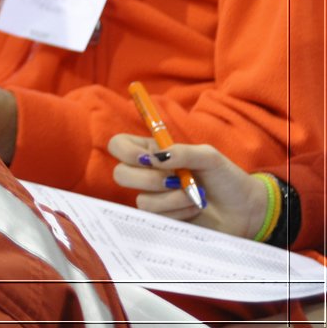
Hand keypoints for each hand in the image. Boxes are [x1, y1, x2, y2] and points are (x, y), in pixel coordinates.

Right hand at [107, 135, 268, 236]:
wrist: (246, 211)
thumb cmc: (228, 179)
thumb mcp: (209, 156)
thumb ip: (182, 152)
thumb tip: (154, 159)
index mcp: (154, 152)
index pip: (118, 145)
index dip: (126, 152)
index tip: (149, 159)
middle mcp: (148, 174)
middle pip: (120, 174)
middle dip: (149, 179)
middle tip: (175, 179)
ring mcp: (154, 198)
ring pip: (140, 199)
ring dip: (171, 198)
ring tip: (194, 196)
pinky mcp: (162, 219)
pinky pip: (156, 216)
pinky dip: (178, 211)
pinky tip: (194, 208)